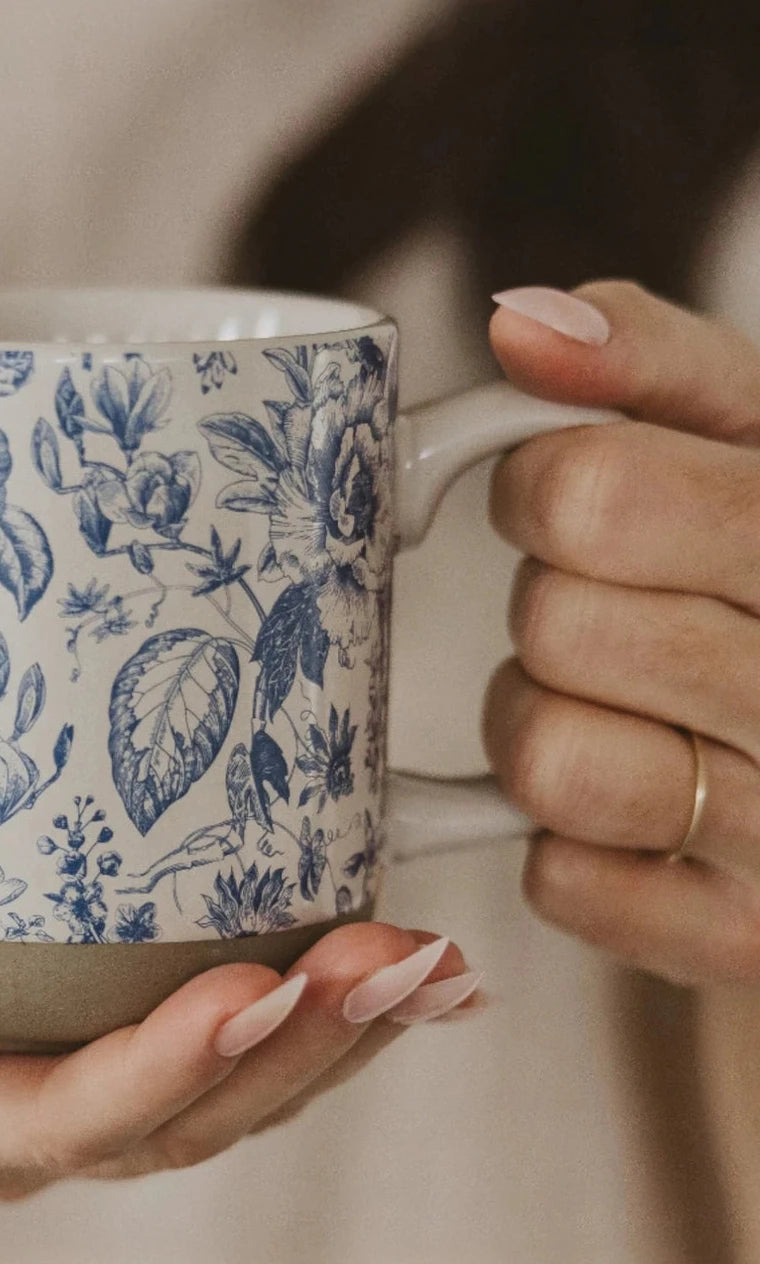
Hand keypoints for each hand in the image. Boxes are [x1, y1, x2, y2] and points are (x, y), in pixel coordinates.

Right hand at [0, 755, 478, 1197]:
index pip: (56, 1118)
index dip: (164, 1070)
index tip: (256, 986)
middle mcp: (2, 1119)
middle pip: (172, 1121)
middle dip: (293, 1048)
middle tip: (390, 957)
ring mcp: (59, 1088)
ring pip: (220, 1104)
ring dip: (334, 1041)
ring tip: (428, 964)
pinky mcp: (97, 1037)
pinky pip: (224, 1059)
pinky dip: (322, 1025)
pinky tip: (406, 979)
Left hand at [483, 281, 759, 983]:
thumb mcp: (754, 434)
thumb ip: (654, 362)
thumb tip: (525, 325)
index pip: (589, 491)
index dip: (542, 485)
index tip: (568, 499)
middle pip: (556, 623)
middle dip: (551, 601)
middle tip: (605, 604)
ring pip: (547, 763)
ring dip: (539, 723)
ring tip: (612, 704)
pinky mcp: (744, 938)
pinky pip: (561, 882)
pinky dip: (571, 843)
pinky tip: (640, 809)